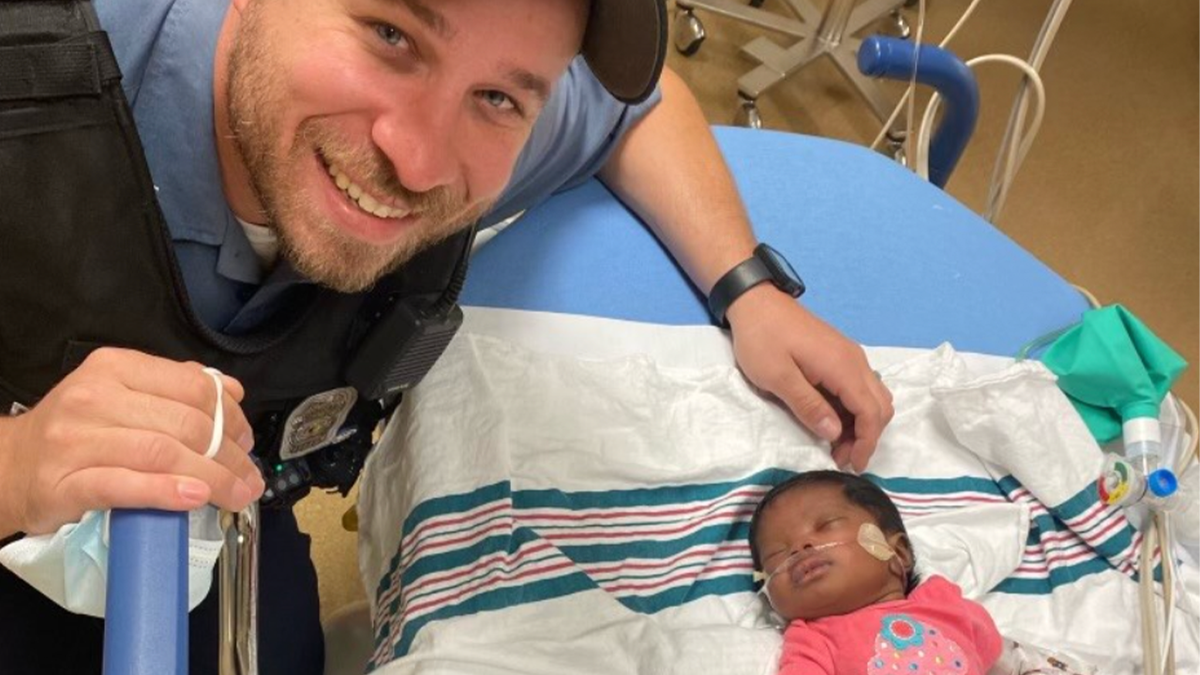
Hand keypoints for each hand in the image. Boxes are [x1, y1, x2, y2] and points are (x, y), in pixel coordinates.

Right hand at [0, 347, 264, 536]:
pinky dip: (166, 492)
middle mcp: (95, 398)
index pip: (192, 387)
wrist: (11, 465)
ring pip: (163, 454)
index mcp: (116, 368)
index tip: (247, 440)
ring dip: (212, 478)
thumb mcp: (123, 395)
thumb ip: (176, 388)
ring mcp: (77, 440)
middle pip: (185, 424)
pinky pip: (125, 485)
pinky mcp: (65, 483)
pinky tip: (195, 499)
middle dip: (229, 455)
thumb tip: (231, 391)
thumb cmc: (77, 433)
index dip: (230, 416)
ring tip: (235, 494)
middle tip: (249, 478)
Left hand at [726, 286, 893, 471]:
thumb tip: (835, 433)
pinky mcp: (840, 354)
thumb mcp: (778, 377)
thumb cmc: (762, 338)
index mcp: (843, 367)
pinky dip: (853, 408)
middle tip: (840, 457)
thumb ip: (808, 406)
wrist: (756, 301)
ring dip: (861, 423)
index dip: (866, 443)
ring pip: (873, 396)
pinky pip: (860, 386)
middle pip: (880, 406)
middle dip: (866, 437)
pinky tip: (831, 419)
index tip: (852, 465)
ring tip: (835, 442)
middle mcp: (855, 360)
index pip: (872, 413)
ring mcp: (849, 355)